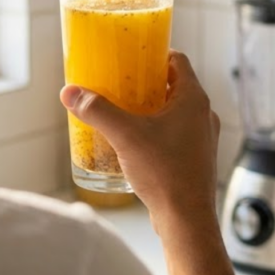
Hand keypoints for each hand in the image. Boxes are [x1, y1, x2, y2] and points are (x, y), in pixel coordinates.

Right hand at [59, 50, 220, 231]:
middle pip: (174, 86)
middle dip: (147, 84)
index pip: (178, 61)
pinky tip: (134, 143)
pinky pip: (176, 135)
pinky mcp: (196, 159)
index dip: (156, 55)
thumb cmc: (165, 174)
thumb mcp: (125, 136)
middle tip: (120, 85)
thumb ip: (97, 111)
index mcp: (194, 100)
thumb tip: (71, 93)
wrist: (186, 220)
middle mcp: (203, 115)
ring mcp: (202, 138)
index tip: (133, 57)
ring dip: (151, 109)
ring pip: (176, 112)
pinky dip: (157, 131)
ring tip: (123, 113)